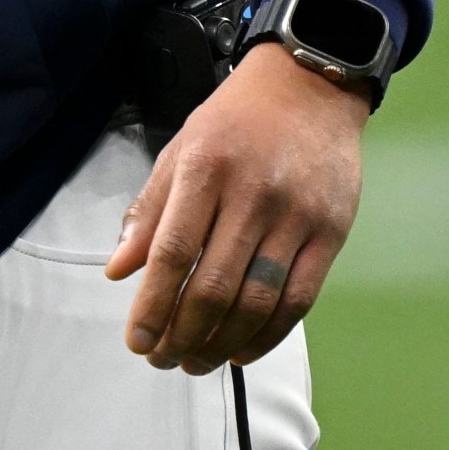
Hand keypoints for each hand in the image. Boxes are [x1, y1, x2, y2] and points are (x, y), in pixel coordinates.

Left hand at [104, 41, 369, 372]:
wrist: (309, 87)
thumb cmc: (236, 121)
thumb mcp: (181, 149)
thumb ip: (150, 211)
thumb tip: (117, 271)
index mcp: (205, 169)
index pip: (173, 253)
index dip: (152, 305)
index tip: (138, 340)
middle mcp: (252, 195)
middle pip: (213, 287)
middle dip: (182, 335)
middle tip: (163, 359)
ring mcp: (296, 216)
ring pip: (256, 302)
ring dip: (221, 345)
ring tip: (196, 362)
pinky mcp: (331, 233)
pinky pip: (298, 300)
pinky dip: (268, 336)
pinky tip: (241, 351)